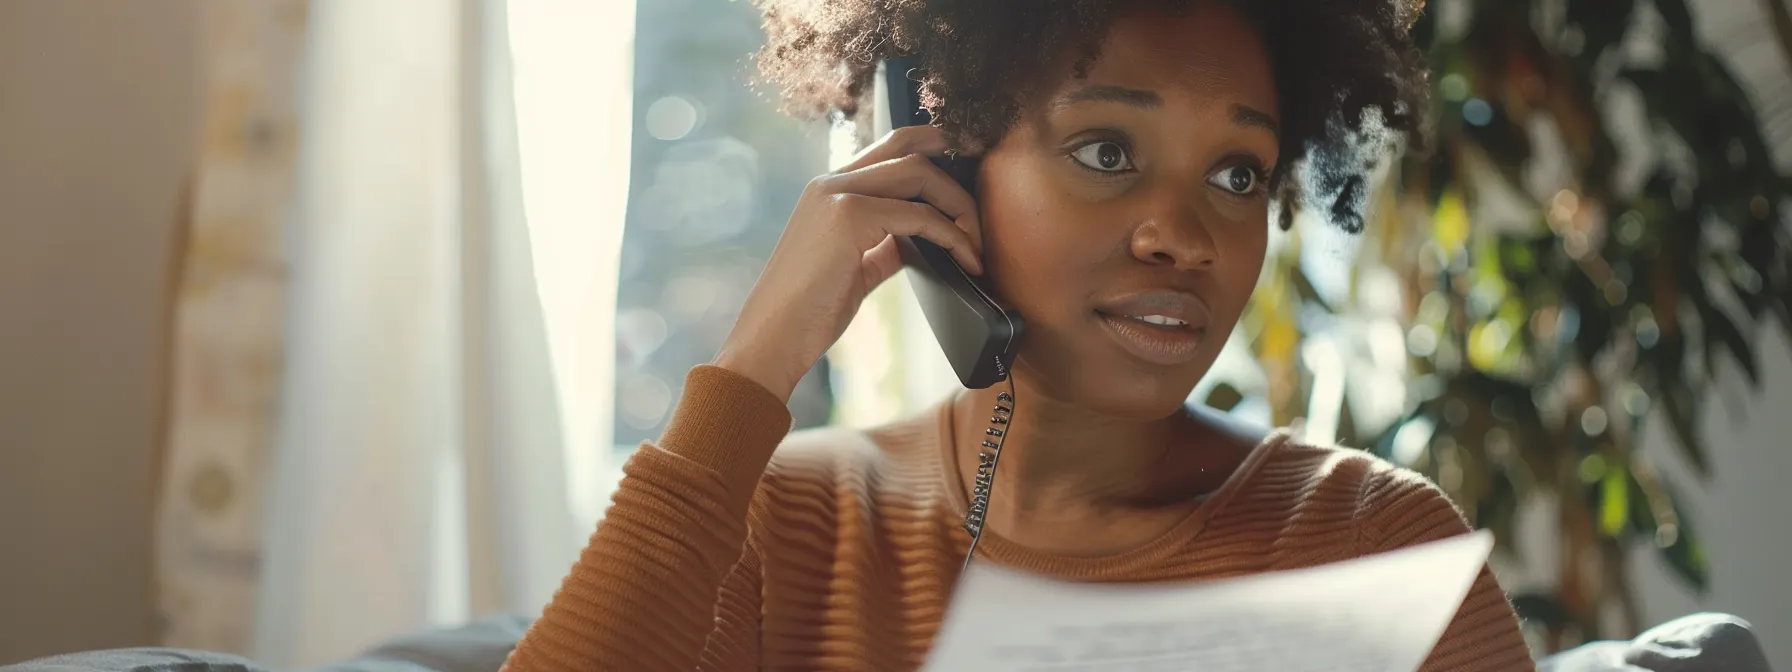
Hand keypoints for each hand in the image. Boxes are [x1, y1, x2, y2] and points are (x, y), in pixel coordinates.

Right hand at [714, 125, 982, 401]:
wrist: (772, 339)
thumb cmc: (808, 314)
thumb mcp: (853, 269)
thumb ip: (884, 245)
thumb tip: (923, 240)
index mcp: (827, 190)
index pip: (888, 148)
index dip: (932, 148)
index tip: (966, 160)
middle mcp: (830, 182)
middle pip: (907, 146)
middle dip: (954, 158)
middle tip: (985, 185)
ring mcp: (837, 195)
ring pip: (919, 172)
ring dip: (959, 204)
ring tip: (978, 242)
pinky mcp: (849, 217)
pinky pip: (920, 215)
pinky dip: (953, 235)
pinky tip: (967, 261)